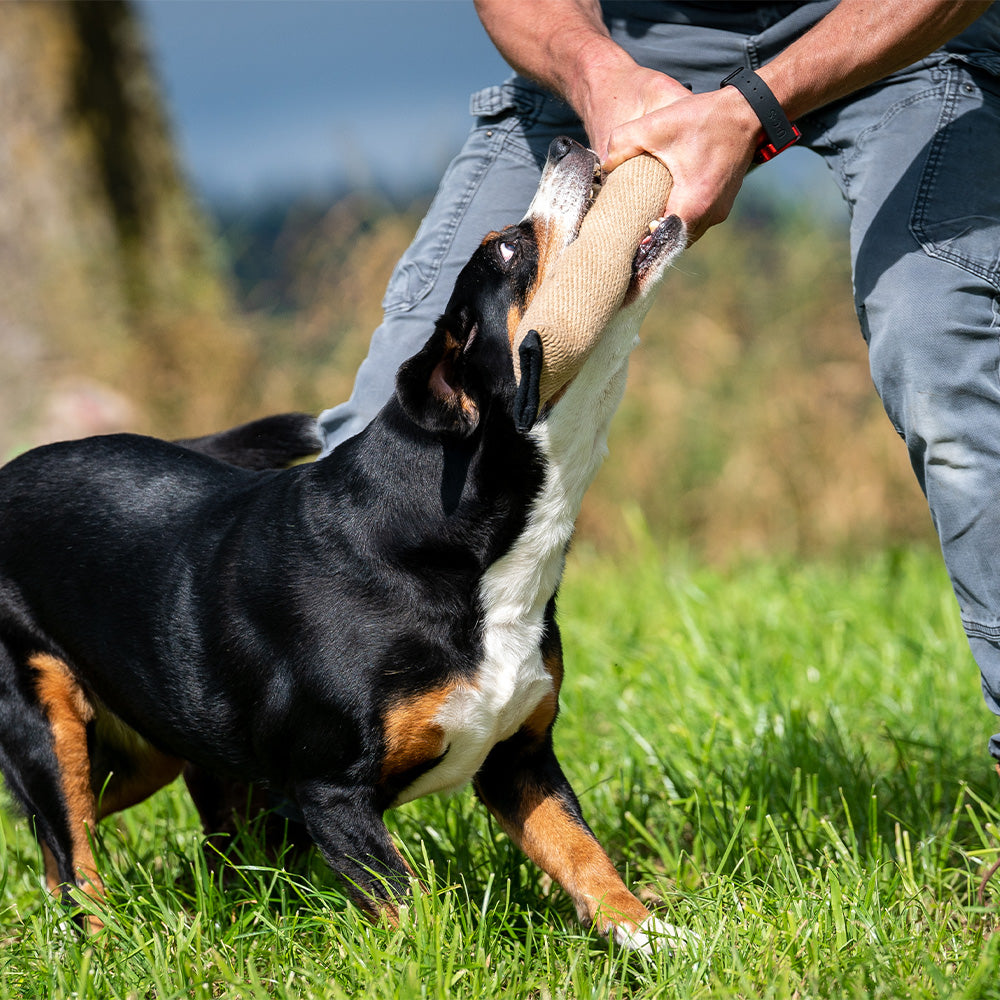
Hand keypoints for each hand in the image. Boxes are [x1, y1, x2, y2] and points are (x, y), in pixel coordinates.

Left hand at [601, 84, 761, 242]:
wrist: (747, 112)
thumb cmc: (703, 119)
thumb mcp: (656, 125)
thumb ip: (623, 142)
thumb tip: (604, 164)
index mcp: (693, 203)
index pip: (660, 239)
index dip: (639, 241)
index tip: (620, 238)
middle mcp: (709, 215)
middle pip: (672, 242)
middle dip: (650, 240)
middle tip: (626, 233)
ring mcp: (718, 212)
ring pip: (684, 235)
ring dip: (665, 231)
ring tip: (641, 223)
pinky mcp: (722, 206)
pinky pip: (695, 223)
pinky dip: (678, 221)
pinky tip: (662, 209)